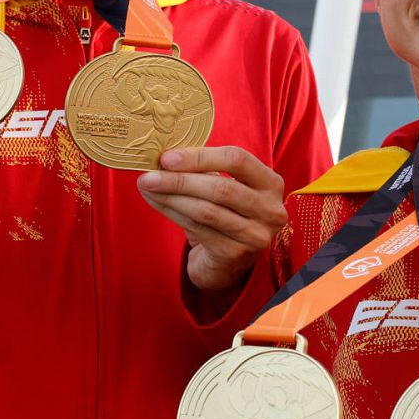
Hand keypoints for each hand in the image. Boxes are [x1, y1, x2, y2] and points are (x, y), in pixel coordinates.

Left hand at [136, 147, 287, 291]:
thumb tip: (165, 156)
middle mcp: (270, 210)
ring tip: (147, 187)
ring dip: (171, 197)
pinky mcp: (235, 254)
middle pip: (221, 188)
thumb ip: (205, 171)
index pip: (237, 160)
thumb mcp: (226, 188)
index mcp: (271, 183)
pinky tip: (156, 203)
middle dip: (180, 180)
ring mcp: (255, 235)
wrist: (228, 261)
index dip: (200, 157)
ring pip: (206, 211)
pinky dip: (172, 213)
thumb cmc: (225, 214)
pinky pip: (197, 229)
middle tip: (150, 175)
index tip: (168, 157)